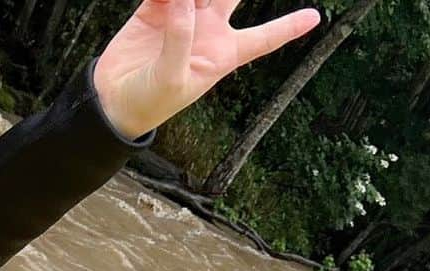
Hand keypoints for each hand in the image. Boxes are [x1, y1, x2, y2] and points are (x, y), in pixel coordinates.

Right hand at [93, 0, 320, 139]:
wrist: (114, 100)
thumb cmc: (150, 102)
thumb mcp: (173, 79)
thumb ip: (181, 38)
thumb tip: (185, 0)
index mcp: (222, 56)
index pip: (263, 39)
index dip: (289, 27)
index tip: (315, 18)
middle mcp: (208, 31)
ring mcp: (183, 16)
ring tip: (178, 1)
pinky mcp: (155, 8)